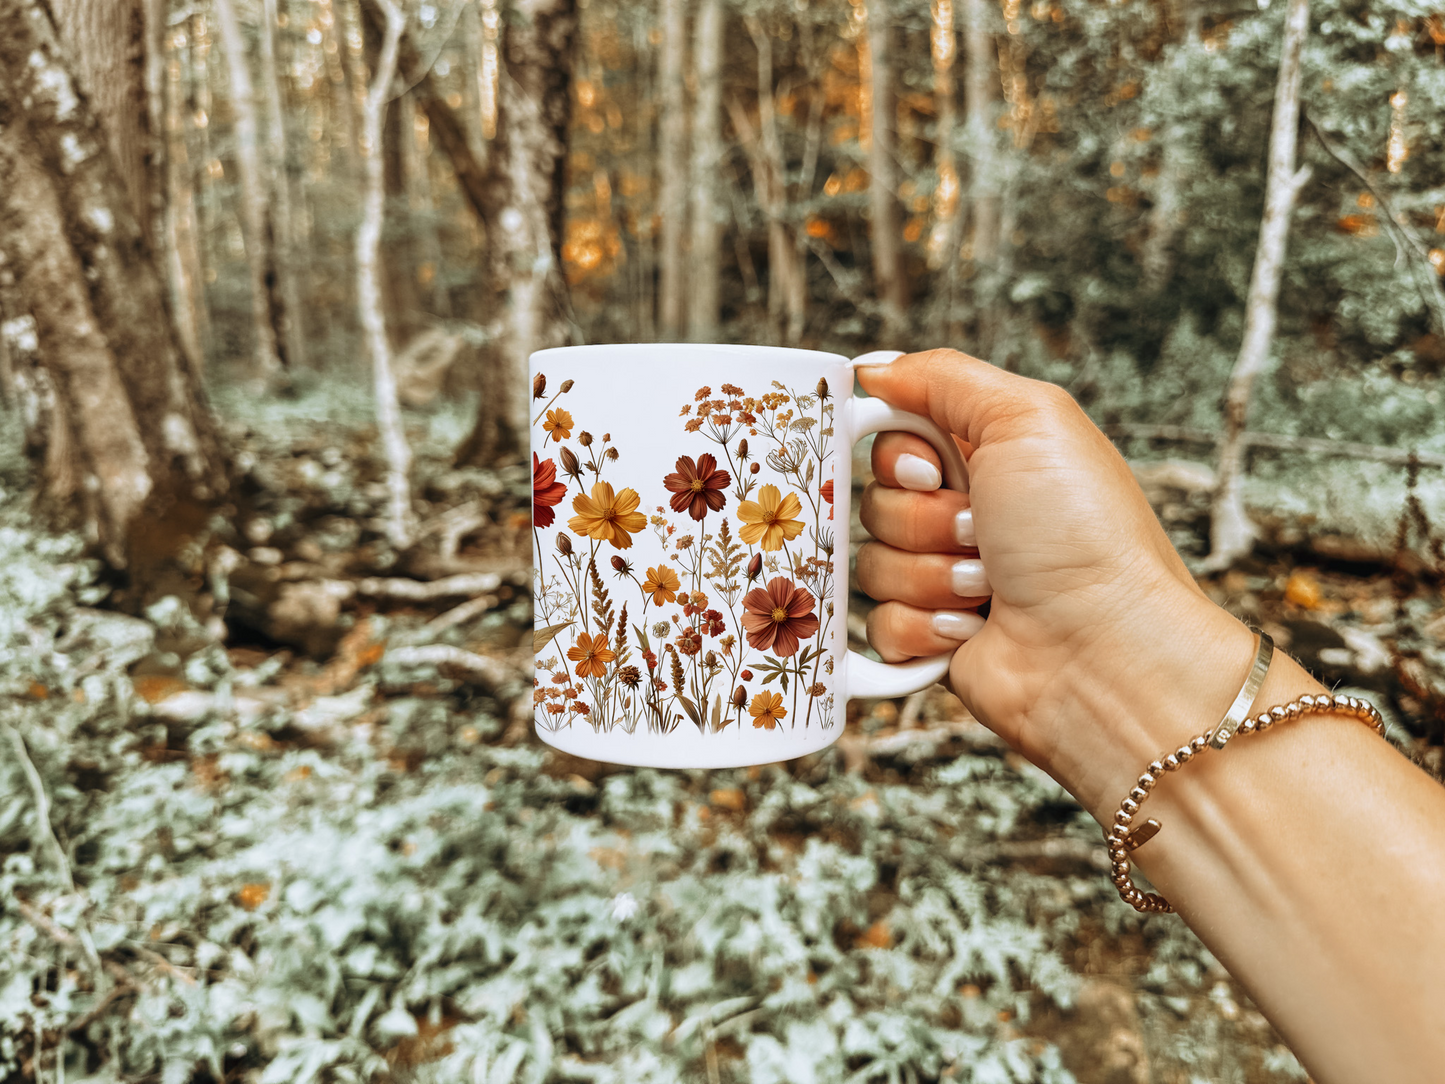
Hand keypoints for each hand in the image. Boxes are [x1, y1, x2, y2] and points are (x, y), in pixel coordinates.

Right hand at [855, 349, 1255, 817]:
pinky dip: (923, 627)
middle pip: (874, 501)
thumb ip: (943, 377)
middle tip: (979, 532)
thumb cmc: (1086, 535)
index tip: (931, 472)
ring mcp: (946, 579)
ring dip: (929, 575)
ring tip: (988, 586)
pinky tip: (972, 628)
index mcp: (986, 456)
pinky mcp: (933, 639)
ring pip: (872, 564)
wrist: (1105, 651)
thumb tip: (875, 370)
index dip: (899, 457)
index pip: (891, 437)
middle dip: (922, 519)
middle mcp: (964, 515)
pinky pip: (878, 624)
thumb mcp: (1027, 418)